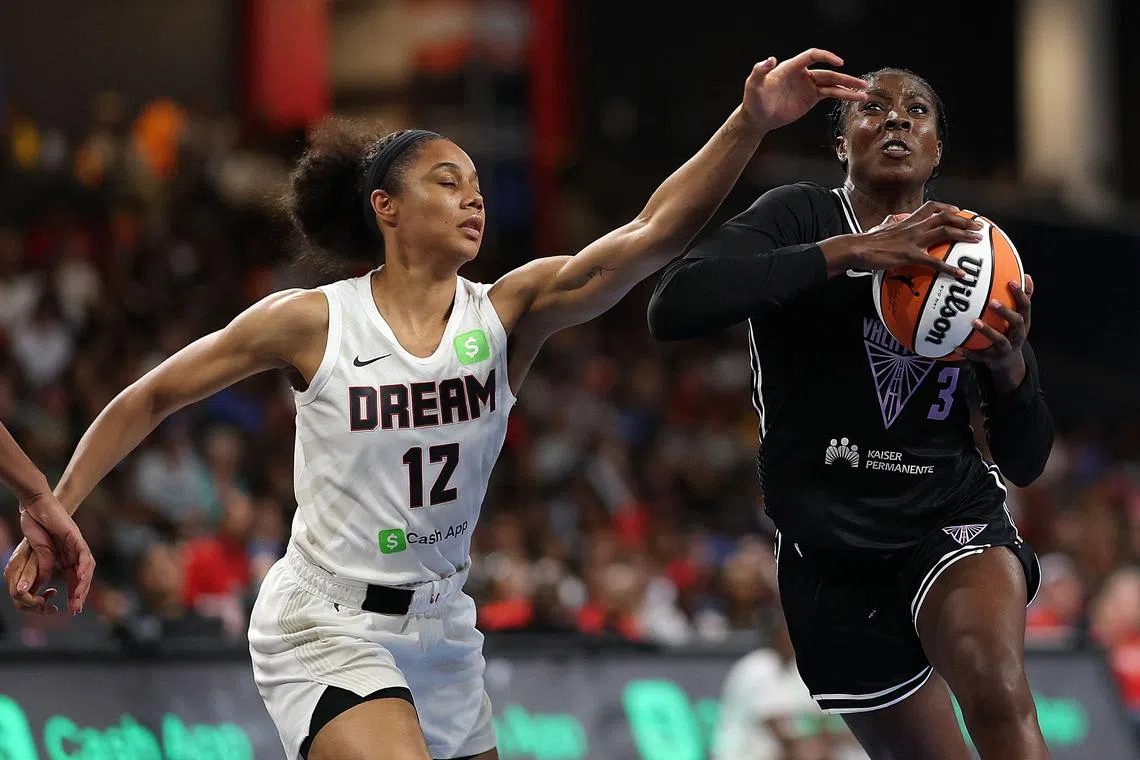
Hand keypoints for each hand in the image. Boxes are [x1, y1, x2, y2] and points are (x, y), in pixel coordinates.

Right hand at [5, 494, 94, 615]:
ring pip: (86, 568)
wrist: (36, 508)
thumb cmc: (36, 528)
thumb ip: (41, 570)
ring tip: (78, 598)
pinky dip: (83, 566)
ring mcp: (76, 546)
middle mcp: (74, 555)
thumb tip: (39, 587)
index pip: (73, 582)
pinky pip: (83, 553)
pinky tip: (81, 577)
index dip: (72, 596)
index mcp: (65, 560)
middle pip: (82, 578)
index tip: (69, 611)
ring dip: (82, 584)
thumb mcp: (37, 555)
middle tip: (75, 610)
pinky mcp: (76, 537)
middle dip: (78, 595)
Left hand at [741, 49, 868, 132]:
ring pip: (832, 84)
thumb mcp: (754, 83)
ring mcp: (809, 86)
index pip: (812, 56)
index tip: (839, 63)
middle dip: (845, 78)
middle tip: (860, 82)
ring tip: (864, 92)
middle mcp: (803, 74)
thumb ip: (760, 70)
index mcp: (791, 67)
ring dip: (848, 88)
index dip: (826, 57)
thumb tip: (770, 59)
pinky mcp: (811, 98)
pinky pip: (830, 94)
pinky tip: (854, 98)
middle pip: (828, 72)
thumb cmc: (754, 99)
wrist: (758, 117)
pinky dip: (843, 95)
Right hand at [852, 201, 983, 276]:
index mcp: (908, 220)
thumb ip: (890, 222)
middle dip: (965, 220)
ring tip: (978, 240)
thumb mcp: (881, 226)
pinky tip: (961, 275)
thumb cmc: (866, 240)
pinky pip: (935, 262)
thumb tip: (891, 219)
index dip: (948, 207)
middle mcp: (914, 227)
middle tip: (979, 226)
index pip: (931, 207)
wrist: (857, 247)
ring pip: (945, 232)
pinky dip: (950, 268)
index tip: (959, 210)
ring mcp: (914, 240)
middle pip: (945, 217)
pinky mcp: (910, 255)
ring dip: (964, 235)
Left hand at [961, 274, 1033, 377]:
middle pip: (1016, 322)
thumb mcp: (1019, 317)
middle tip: (991, 302)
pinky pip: (980, 357)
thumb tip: (1026, 275)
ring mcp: (1006, 348)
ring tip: (974, 322)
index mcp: (1024, 322)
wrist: (1009, 362)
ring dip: (988, 331)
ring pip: (1000, 341)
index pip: (1026, 306)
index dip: (1020, 294)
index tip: (1011, 281)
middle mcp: (1018, 335)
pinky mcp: (993, 359)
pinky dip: (969, 353)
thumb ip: (1022, 298)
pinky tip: (957, 347)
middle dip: (1005, 312)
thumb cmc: (1011, 332)